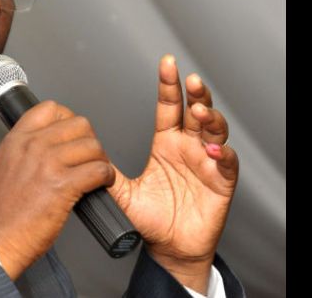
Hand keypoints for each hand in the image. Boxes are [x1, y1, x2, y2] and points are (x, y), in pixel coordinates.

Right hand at [0, 100, 114, 279]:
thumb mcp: (1, 167)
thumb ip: (21, 151)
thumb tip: (42, 148)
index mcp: (16, 140)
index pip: (50, 109)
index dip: (68, 119)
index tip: (72, 133)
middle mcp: (33, 146)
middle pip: (78, 124)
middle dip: (88, 140)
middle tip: (87, 156)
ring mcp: (49, 164)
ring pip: (93, 146)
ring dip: (100, 160)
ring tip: (96, 172)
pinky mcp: (65, 186)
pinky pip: (100, 170)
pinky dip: (106, 177)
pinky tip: (100, 184)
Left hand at [108, 55, 239, 292]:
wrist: (168, 247)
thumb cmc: (149, 218)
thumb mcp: (121, 190)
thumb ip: (106, 170)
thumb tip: (83, 152)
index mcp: (166, 143)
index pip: (169, 107)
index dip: (169, 85)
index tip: (166, 64)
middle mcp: (188, 148)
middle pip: (196, 111)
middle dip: (195, 93)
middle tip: (190, 81)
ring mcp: (206, 162)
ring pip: (215, 131)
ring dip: (210, 118)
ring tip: (199, 112)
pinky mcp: (220, 182)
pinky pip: (228, 163)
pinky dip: (224, 153)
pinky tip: (215, 149)